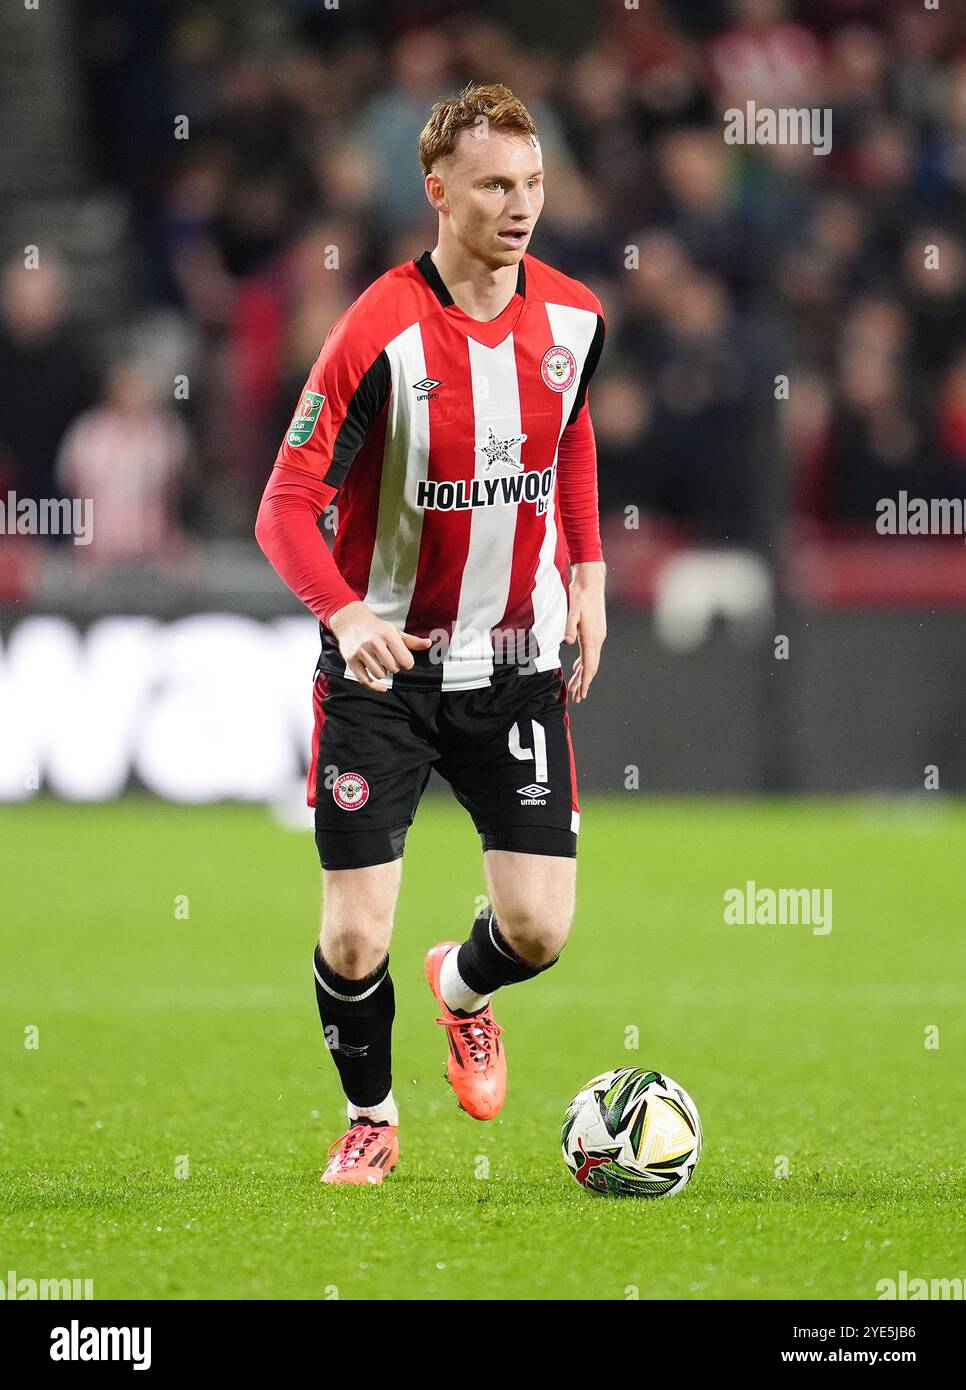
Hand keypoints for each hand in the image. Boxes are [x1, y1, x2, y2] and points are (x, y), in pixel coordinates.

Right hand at [328, 601, 431, 691]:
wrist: (351, 622)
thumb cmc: (377, 629)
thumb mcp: (394, 632)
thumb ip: (412, 641)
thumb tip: (429, 643)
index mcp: (388, 635)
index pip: (406, 661)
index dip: (407, 663)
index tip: (403, 660)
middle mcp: (374, 643)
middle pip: (393, 669)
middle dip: (394, 667)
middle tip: (388, 659)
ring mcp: (361, 652)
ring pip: (380, 675)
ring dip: (383, 673)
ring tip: (379, 663)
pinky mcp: (351, 660)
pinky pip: (365, 681)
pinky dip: (375, 686)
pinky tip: (382, 686)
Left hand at [563, 561, 605, 702]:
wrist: (591, 580)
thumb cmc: (579, 594)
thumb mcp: (570, 610)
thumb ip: (568, 627)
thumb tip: (567, 643)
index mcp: (592, 637)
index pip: (589, 666)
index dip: (585, 682)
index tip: (581, 695)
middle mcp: (598, 638)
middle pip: (591, 666)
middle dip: (584, 683)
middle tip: (577, 698)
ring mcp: (598, 635)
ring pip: (591, 660)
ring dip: (583, 674)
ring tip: (576, 687)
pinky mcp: (596, 630)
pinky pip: (590, 652)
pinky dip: (584, 663)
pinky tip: (578, 668)